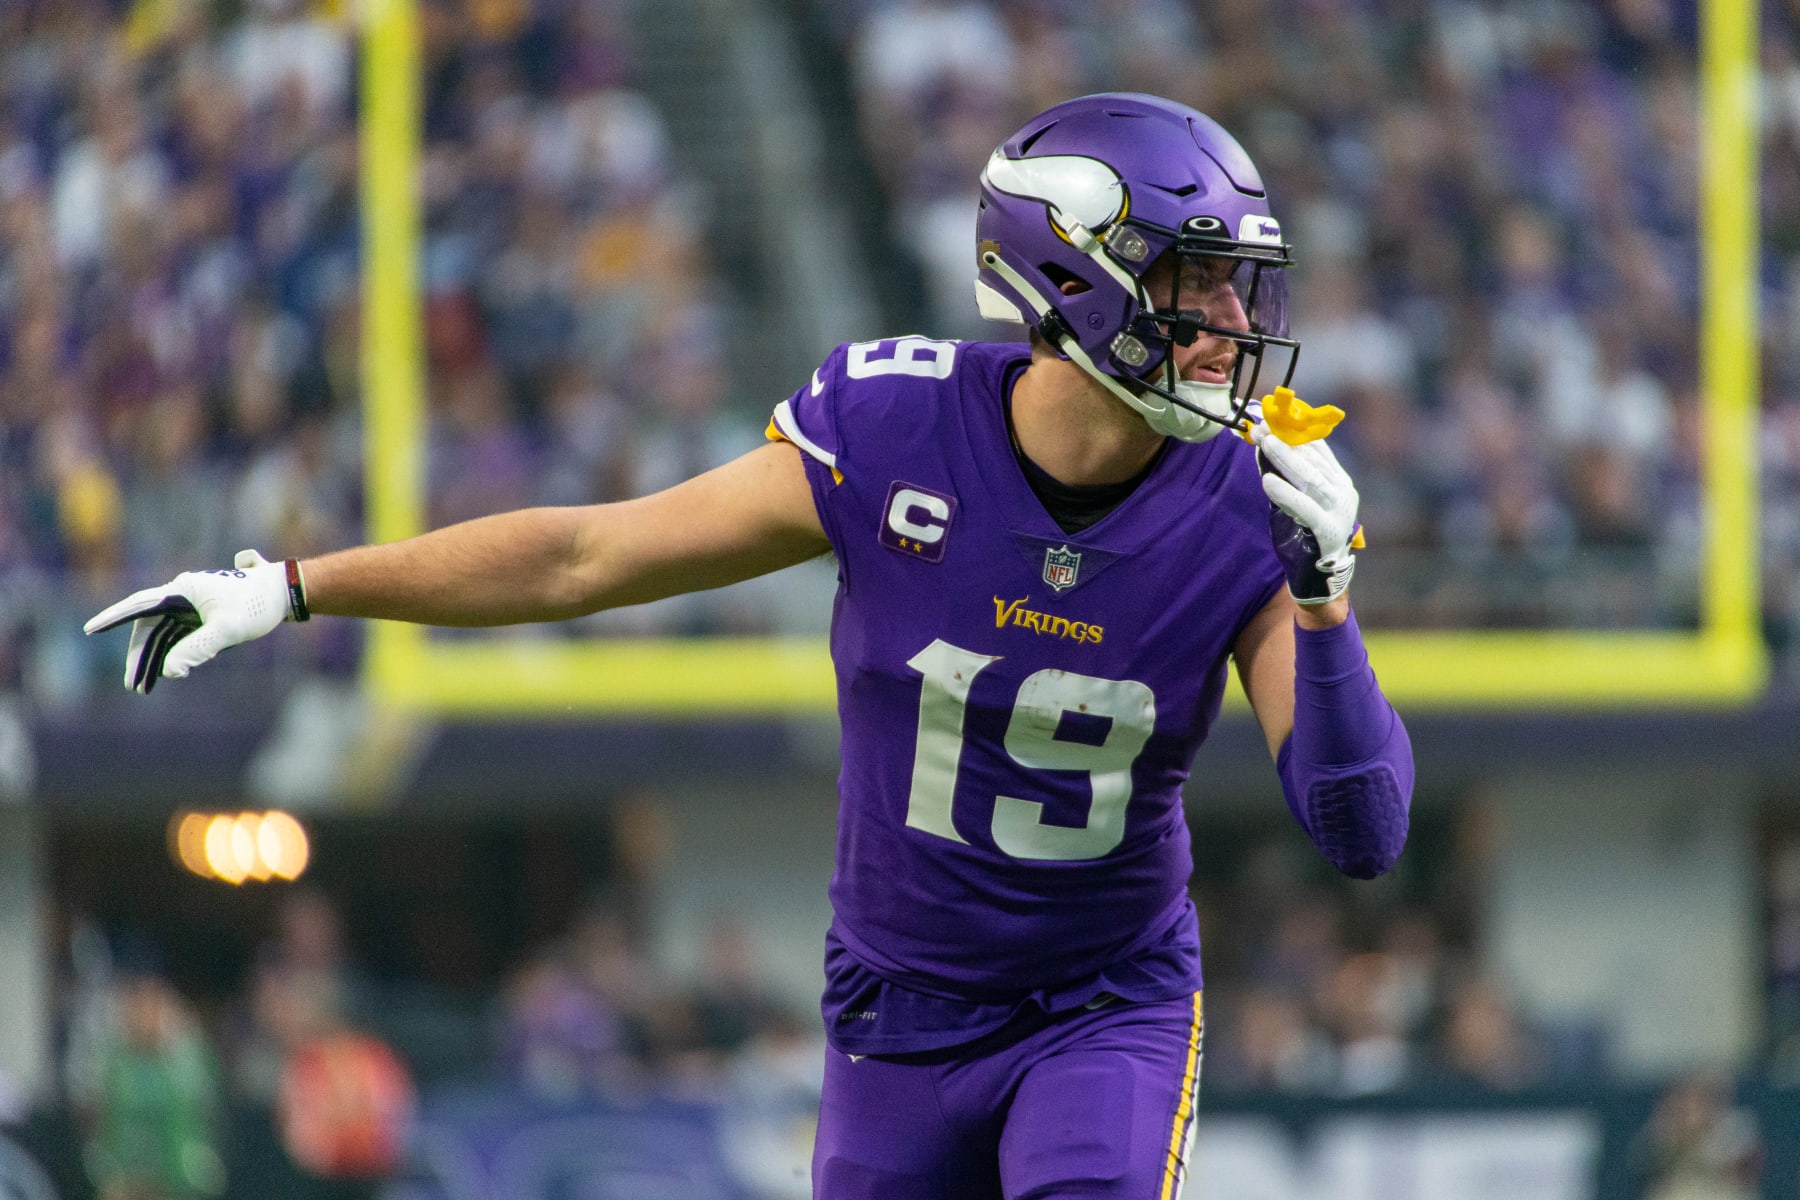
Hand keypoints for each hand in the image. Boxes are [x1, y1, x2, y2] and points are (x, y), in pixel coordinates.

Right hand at [84, 550, 297, 692]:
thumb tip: (169, 671)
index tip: (90, 629)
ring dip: (154, 659)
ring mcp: (192, 605)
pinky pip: (178, 635)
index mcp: (183, 590)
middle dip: (139, 656)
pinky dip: (171, 653)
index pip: (140, 606)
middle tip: (131, 686)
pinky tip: (166, 674)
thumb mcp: (228, 630)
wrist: (284, 592)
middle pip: (150, 627)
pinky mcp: (202, 614)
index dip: (113, 617)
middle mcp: (182, 594)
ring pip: (163, 634)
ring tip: (143, 688)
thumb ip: (197, 650)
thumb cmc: (257, 606)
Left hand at [1250, 423, 1358, 605]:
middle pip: (1311, 458)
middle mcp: (1342, 490)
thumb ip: (1284, 475)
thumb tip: (1261, 445)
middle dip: (1285, 439)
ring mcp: (1338, 509)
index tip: (1268, 415)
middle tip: (1261, 425)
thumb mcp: (1296, 498)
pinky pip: (1305, 507)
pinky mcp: (1328, 529)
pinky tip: (1267, 482)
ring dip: (1285, 458)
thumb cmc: (1304, 533)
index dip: (1292, 429)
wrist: (1320, 576)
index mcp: (1337, 478)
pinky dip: (1286, 494)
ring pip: (1310, 478)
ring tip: (1265, 442)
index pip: (1315, 446)